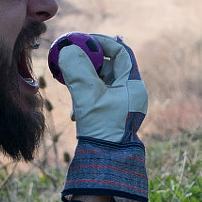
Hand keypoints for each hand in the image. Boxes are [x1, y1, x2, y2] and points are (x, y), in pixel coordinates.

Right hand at [50, 32, 148, 201]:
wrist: (105, 162)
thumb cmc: (101, 128)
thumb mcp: (87, 96)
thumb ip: (77, 70)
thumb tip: (68, 49)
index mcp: (134, 85)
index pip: (121, 53)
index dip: (102, 43)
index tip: (83, 39)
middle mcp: (131, 93)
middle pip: (110, 66)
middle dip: (88, 62)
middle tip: (71, 57)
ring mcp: (122, 105)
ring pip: (101, 82)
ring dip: (83, 81)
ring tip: (69, 85)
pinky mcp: (112, 115)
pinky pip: (98, 97)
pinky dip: (85, 96)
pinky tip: (75, 111)